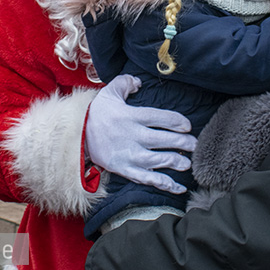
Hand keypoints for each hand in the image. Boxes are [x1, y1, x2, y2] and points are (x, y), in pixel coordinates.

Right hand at [85, 75, 197, 193]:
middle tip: (195, 145)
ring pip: (156, 160)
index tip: (188, 126)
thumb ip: (125, 83)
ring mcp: (128, 155)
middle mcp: (131, 136)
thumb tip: (138, 82)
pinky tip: (177, 187)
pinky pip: (146, 178)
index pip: (159, 117)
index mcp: (131, 116)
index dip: (176, 121)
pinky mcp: (124, 169)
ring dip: (174, 162)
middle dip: (181, 143)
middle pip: (161, 139)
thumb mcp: (109, 92)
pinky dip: (163, 184)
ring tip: (188, 164)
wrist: (74, 135)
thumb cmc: (95, 113)